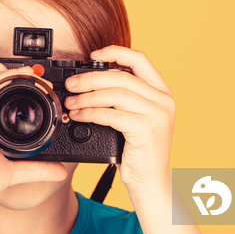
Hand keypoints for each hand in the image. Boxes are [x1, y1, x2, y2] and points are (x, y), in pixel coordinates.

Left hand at [64, 46, 174, 196]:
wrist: (151, 181)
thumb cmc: (139, 150)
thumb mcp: (136, 117)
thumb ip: (125, 97)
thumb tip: (91, 81)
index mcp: (162, 92)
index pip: (140, 60)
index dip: (116, 52)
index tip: (93, 55)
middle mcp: (163, 100)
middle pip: (121, 77)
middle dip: (91, 79)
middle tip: (71, 84)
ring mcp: (157, 114)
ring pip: (115, 94)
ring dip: (87, 97)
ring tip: (71, 102)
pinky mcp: (146, 130)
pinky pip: (111, 114)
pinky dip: (91, 113)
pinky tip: (78, 115)